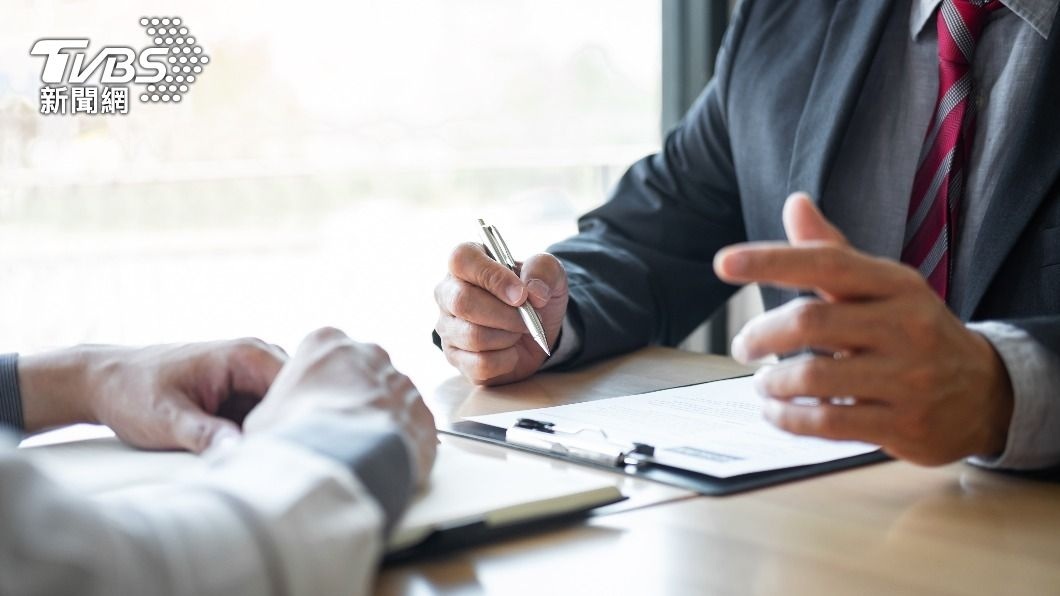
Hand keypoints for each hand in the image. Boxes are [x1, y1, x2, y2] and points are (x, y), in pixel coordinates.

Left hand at [19, 339, 286, 452]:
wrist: (103, 382)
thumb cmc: (131, 393)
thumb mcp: (165, 419)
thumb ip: (204, 434)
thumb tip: (239, 451)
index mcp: (246, 355)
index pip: (297, 388)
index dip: (295, 421)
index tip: (279, 454)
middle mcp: (257, 357)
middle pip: (297, 399)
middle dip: (287, 429)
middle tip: (271, 463)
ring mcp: (252, 373)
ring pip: (283, 409)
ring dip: (273, 433)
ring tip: (258, 460)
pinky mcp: (243, 390)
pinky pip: (266, 413)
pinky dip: (259, 433)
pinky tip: (246, 454)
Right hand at [244, 327, 436, 484]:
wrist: (338, 465)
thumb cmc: (292, 437)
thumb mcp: (262, 418)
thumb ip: (276, 410)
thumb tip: (275, 430)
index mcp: (326, 342)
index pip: (324, 356)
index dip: (317, 389)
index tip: (311, 414)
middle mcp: (369, 353)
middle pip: (362, 375)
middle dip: (354, 401)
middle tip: (338, 436)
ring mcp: (401, 382)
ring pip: (391, 400)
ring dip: (379, 423)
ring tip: (360, 456)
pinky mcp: (424, 414)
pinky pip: (413, 428)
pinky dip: (402, 446)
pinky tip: (382, 465)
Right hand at [434, 242, 567, 384]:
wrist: (537, 331)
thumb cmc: (534, 295)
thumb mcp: (550, 274)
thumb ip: (544, 269)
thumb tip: (534, 291)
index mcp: (466, 262)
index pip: (462, 259)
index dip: (493, 277)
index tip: (521, 294)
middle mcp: (448, 293)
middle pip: (462, 302)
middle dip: (506, 314)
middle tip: (528, 317)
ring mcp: (448, 327)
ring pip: (473, 336)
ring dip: (509, 336)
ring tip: (518, 331)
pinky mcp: (456, 358)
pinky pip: (480, 364)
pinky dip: (506, 360)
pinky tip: (510, 350)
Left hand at [713, 193, 1013, 464]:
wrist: (985, 394)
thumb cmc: (912, 331)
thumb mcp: (882, 287)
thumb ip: (832, 252)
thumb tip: (795, 203)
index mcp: (896, 284)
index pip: (826, 262)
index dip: (770, 261)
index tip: (723, 263)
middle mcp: (905, 326)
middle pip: (811, 321)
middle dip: (761, 334)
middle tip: (743, 346)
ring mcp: (908, 378)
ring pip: (813, 378)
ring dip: (772, 383)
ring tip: (763, 382)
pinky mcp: (903, 425)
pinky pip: (827, 422)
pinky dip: (788, 418)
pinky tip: (776, 411)